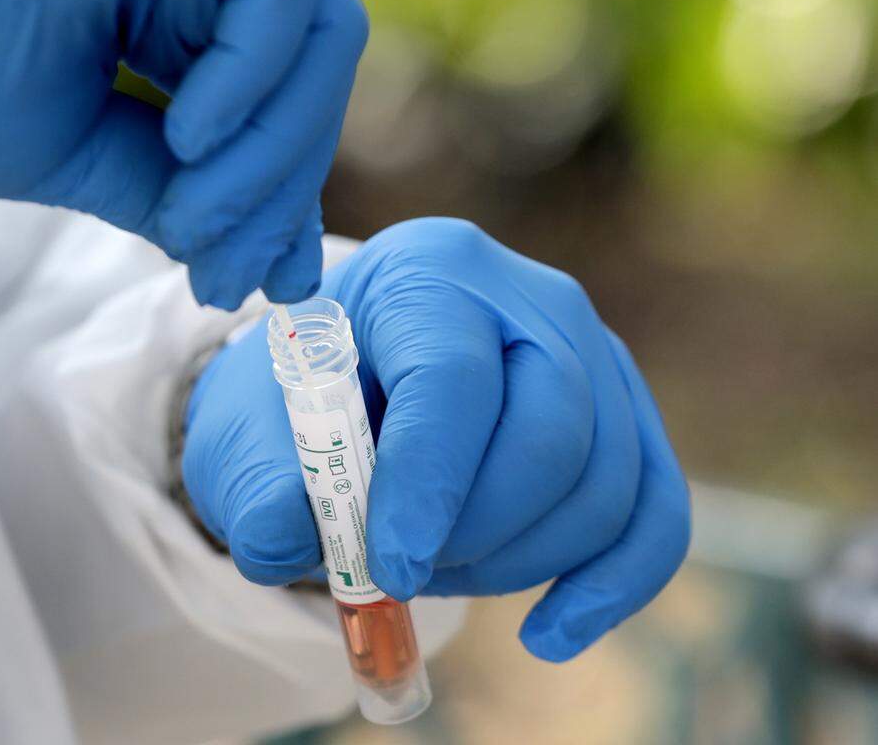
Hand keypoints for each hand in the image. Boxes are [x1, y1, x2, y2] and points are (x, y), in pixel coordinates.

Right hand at [0, 0, 366, 309]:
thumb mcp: (75, 161)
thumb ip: (170, 196)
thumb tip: (250, 260)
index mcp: (169, 36)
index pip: (276, 116)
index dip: (287, 200)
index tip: (275, 282)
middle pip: (315, 81)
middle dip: (282, 191)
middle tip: (222, 263)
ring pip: (318, 42)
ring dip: (272, 151)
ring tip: (190, 210)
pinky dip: (254, 82)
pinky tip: (186, 134)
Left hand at [184, 218, 690, 660]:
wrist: (354, 385)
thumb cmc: (304, 400)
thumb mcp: (252, 432)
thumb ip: (261, 488)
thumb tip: (289, 542)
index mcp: (428, 274)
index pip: (453, 379)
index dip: (426, 483)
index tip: (387, 568)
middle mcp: (532, 300)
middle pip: (552, 433)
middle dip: (475, 531)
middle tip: (405, 572)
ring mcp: (596, 355)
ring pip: (605, 485)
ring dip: (517, 562)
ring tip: (436, 571)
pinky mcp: (628, 417)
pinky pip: (655, 512)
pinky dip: (610, 586)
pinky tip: (548, 634)